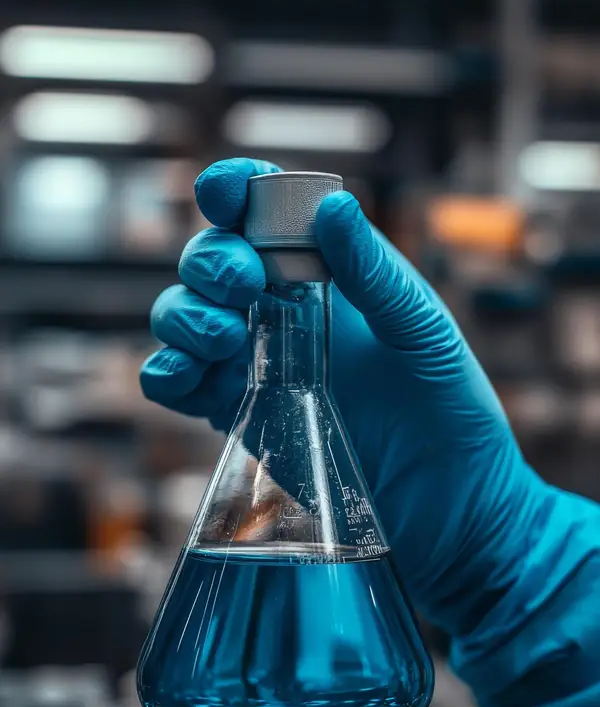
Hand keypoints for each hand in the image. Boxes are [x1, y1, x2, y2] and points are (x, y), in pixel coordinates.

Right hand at [141, 157, 546, 637]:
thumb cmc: (454, 417)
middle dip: (211, 262)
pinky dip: (166, 374)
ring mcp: (257, 368)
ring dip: (184, 315)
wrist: (451, 515)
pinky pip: (179, 387)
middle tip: (242, 287)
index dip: (235, 191)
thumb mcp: (424, 336)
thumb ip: (377, 276)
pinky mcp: (240, 421)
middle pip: (212, 261)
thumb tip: (331, 207)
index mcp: (332, 279)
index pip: (268, 217)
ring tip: (223, 339)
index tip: (223, 194)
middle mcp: (286, 316)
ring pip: (183, 318)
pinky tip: (189, 380)